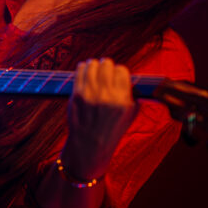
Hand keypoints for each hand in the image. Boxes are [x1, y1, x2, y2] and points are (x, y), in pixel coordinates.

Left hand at [61, 58, 137, 179]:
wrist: (90, 144)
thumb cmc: (111, 128)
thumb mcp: (130, 114)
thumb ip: (131, 94)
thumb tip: (128, 76)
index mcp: (122, 100)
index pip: (122, 70)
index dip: (119, 71)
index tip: (117, 76)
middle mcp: (106, 95)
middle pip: (106, 64)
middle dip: (106, 66)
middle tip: (105, 72)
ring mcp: (90, 94)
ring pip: (92, 64)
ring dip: (94, 65)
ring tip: (95, 71)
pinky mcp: (77, 94)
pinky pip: (79, 70)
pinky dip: (83, 68)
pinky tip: (85, 73)